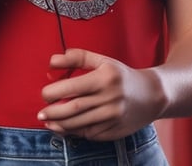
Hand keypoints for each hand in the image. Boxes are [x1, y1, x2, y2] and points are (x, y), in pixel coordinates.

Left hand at [38, 48, 163, 140]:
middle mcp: (110, 98)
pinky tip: (64, 127)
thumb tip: (52, 60)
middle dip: (53, 111)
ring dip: (60, 125)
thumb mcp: (102, 61)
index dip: (55, 92)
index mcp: (105, 77)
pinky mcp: (114, 131)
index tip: (44, 94)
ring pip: (80, 124)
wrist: (151, 95)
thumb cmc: (121, 76)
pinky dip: (74, 131)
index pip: (74, 87)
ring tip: (47, 121)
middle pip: (75, 108)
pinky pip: (89, 133)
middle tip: (40, 112)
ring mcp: (113, 116)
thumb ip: (77, 57)